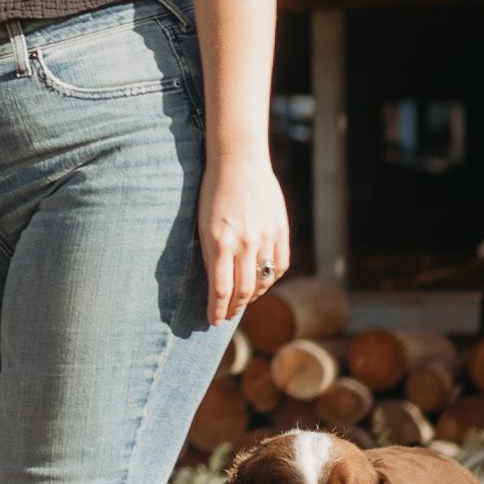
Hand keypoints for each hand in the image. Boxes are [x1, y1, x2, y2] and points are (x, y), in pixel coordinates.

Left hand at [198, 155, 290, 325]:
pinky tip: (262, 281)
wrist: (240, 162)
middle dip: (233, 307)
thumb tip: (215, 285)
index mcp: (221, 242)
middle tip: (226, 315)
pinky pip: (280, 265)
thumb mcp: (203, 225)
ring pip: (263, 281)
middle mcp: (245, 243)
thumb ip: (210, 255)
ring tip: (243, 301)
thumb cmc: (214, 192)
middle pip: (242, 290)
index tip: (212, 321)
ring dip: (252, 296)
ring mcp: (266, 238)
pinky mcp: (281, 231)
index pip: (220, 289)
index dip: (216, 310)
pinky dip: (271, 278)